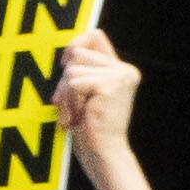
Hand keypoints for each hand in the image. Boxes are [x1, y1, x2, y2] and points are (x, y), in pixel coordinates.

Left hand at [57, 26, 166, 189]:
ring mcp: (119, 76)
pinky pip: (73, 83)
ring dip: (66, 94)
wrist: (104, 154)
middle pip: (78, 53)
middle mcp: (125, 70)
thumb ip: (86, 72)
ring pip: (72, 69)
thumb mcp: (88, 95)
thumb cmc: (92, 129)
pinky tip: (78, 118)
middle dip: (65, 79)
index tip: (65, 63)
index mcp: (122, 70)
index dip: (76, 43)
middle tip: (68, 104)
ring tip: (75, 114)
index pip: (95, 36)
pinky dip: (69, 102)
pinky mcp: (108, 85)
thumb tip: (67, 52)